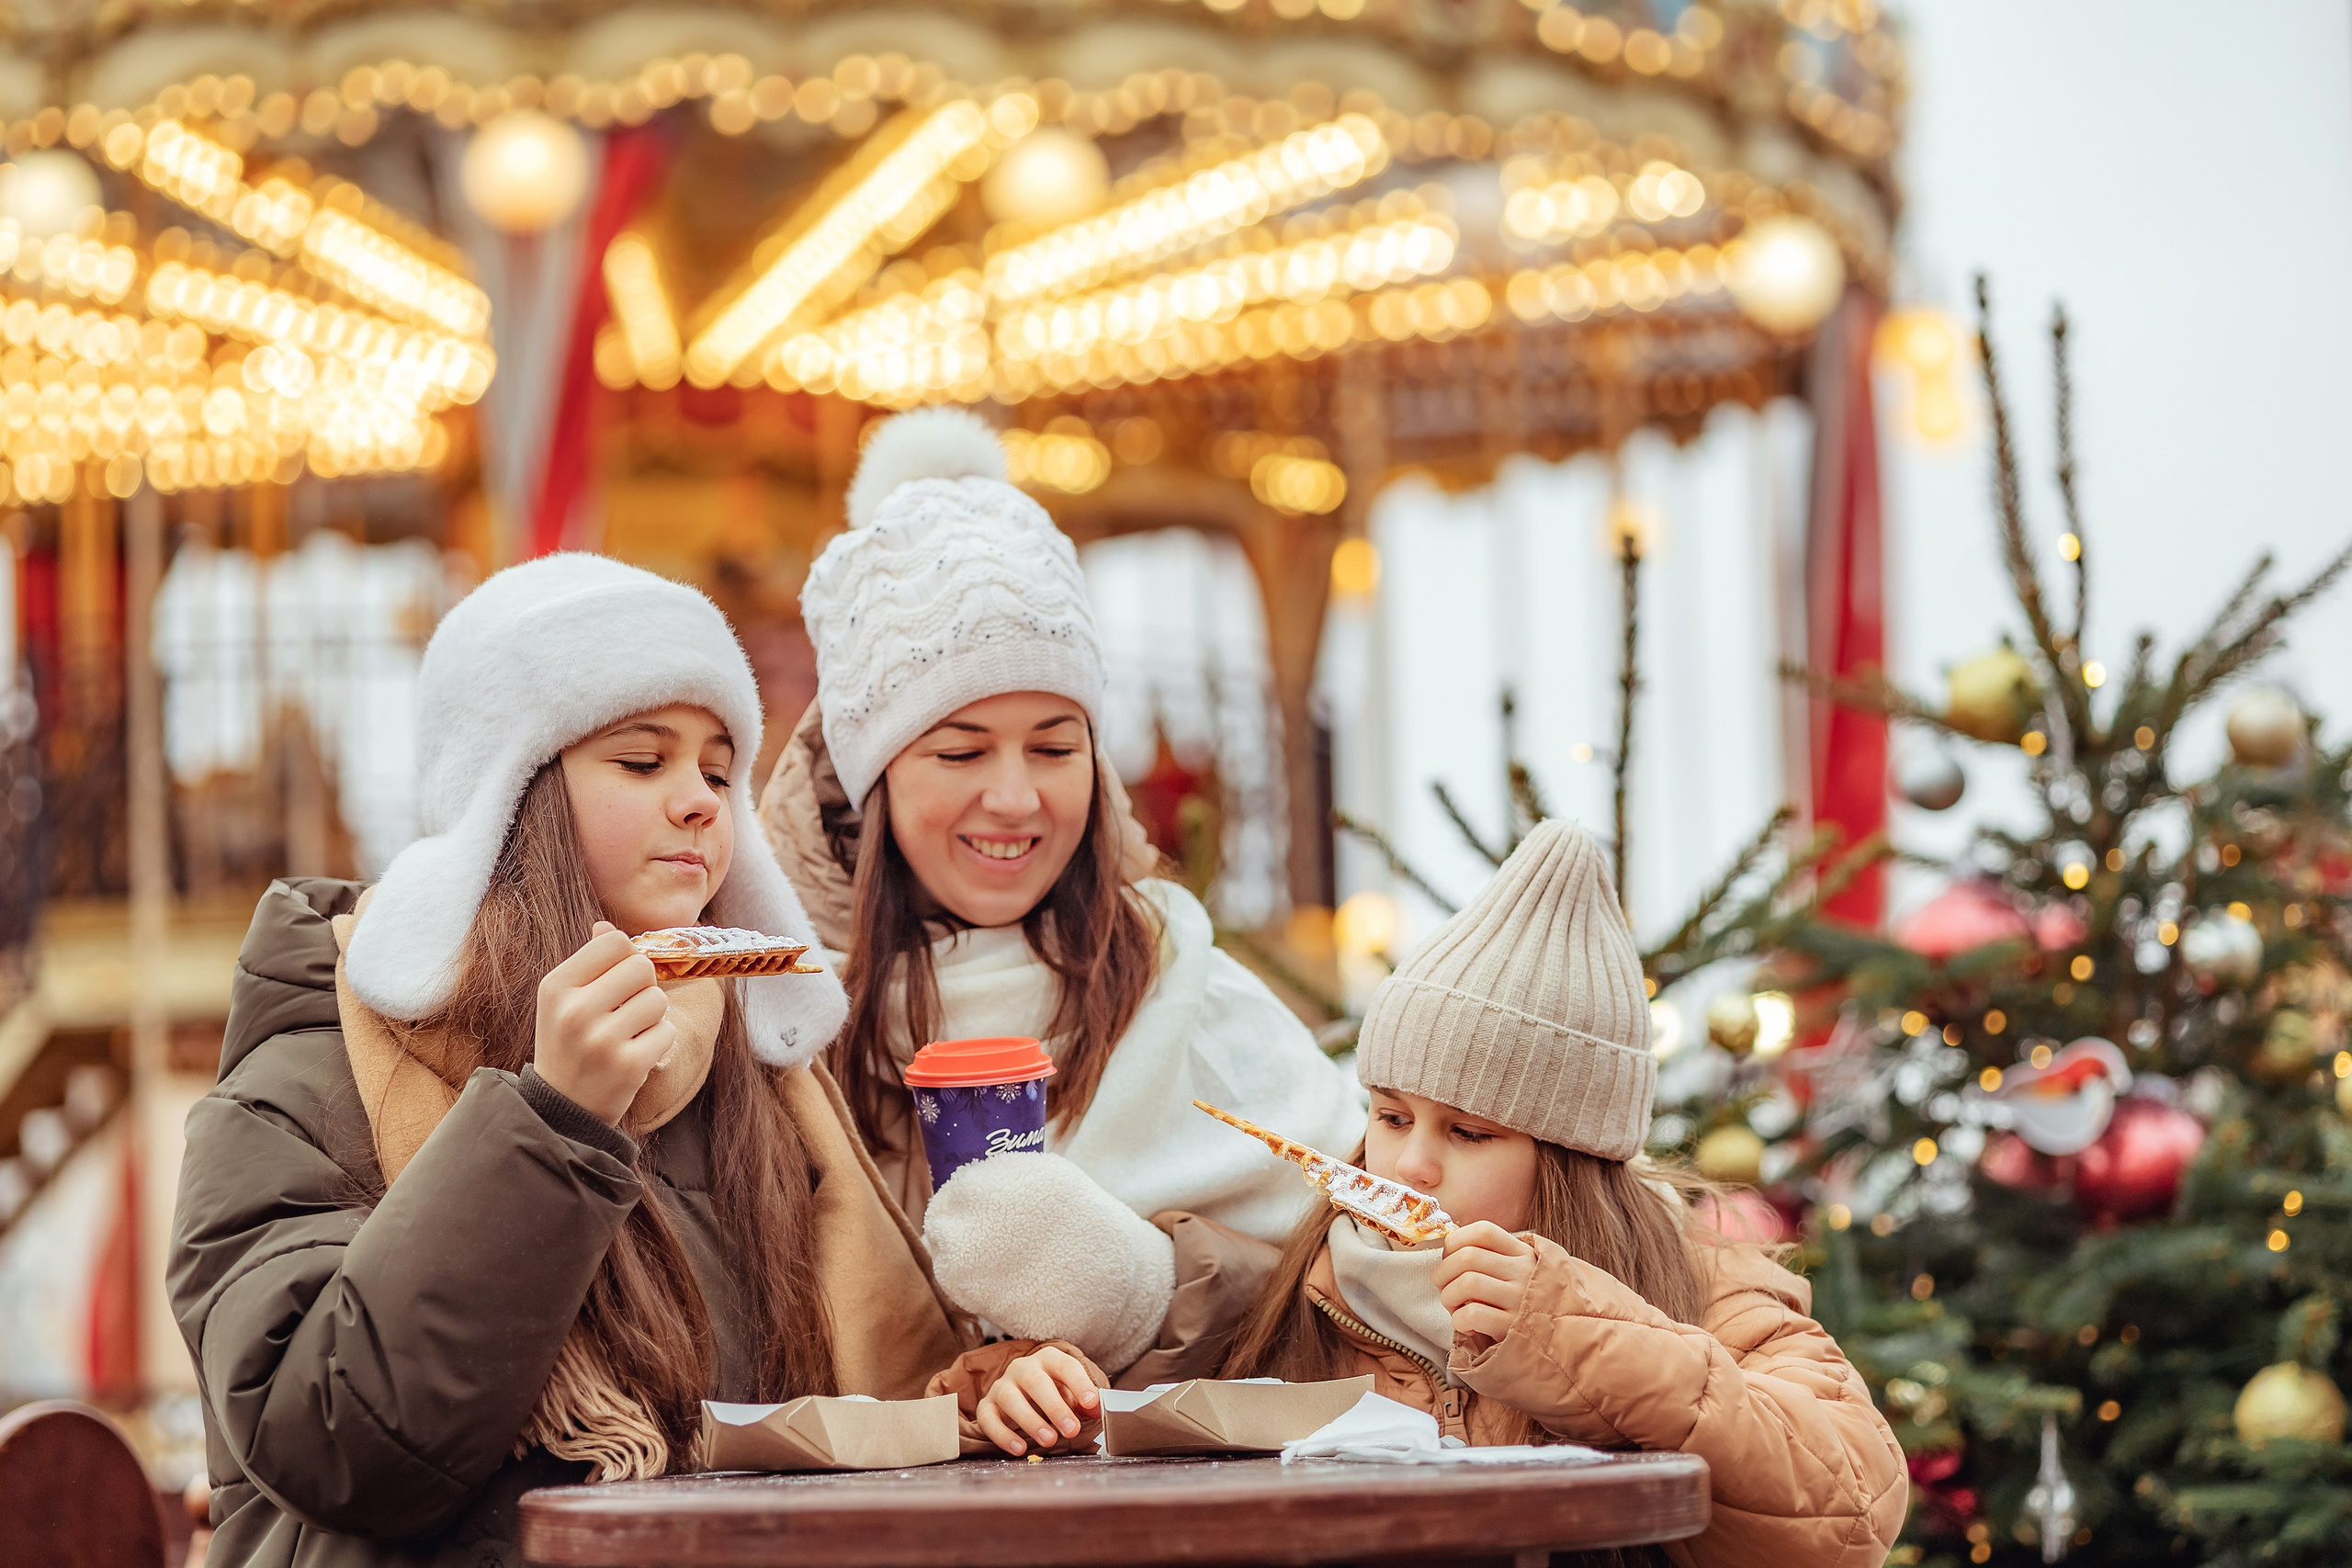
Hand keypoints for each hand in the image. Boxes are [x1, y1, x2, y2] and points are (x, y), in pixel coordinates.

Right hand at [532, 922, 672, 1125]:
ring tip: (628, 1034)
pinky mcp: (628, 1065)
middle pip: (641, 966)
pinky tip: (635, 1054)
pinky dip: (659, 1041)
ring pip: (658, 999)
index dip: (626, 958)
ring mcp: (602, 1040)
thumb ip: (588, 961)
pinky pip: (667, 1031)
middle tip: (626, 1010)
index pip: (614, 942)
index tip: (616, 981)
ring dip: (652, 1016)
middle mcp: (575, 1010)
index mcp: (556, 986)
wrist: (561, 1108)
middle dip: (642, 986)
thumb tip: (605, 925)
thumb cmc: (568, 1044)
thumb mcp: (563, 1000)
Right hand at [975, 1346, 1101, 1457]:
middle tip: (1071, 1430)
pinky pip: (988, 1419)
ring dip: (1030, 1421)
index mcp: (1048, 1359)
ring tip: (1049, 1440)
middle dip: (1055, 1407)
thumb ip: (1084, 1403)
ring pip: (1011, 1399)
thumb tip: (1097, 1410)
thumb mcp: (1071, 1394)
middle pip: (1036, 1382)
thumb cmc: (1052, 1393)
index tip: (1091, 1403)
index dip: (1079, 1383)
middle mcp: (1022, 1368)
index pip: (1065, 1366)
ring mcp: (1002, 1386)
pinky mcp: (986, 1406)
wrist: (1020, 1394)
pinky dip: (1003, 1435)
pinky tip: (1020, 1449)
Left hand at [1433, 1220, 1537, 1352]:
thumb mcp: (1524, 1271)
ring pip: (1467, 1283)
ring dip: (1448, 1297)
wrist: (1566, 1342)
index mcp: (1524, 1253)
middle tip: (1444, 1287)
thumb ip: (1496, 1257)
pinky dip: (1459, 1320)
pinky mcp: (1513, 1328)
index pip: (1484, 1231)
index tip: (1450, 1258)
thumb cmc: (1531, 1304)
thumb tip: (1449, 1248)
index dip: (1456, 1241)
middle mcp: (1524, 1272)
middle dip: (1443, 1272)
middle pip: (1467, 1257)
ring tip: (1454, 1308)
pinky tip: (1467, 1326)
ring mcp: (1520, 1300)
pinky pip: (1473, 1314)